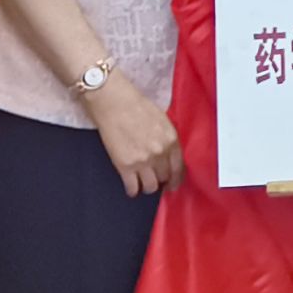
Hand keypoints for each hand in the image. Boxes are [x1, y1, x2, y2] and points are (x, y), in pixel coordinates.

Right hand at [91, 75, 184, 196]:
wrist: (113, 102)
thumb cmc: (135, 105)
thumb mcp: (161, 120)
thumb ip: (167, 139)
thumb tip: (168, 155)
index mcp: (171, 139)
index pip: (179, 168)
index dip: (176, 178)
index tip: (172, 182)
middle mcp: (160, 152)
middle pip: (165, 178)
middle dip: (161, 180)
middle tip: (155, 180)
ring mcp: (143, 161)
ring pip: (151, 187)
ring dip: (147, 187)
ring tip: (142, 182)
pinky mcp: (125, 166)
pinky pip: (132, 187)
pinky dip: (132, 190)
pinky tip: (131, 187)